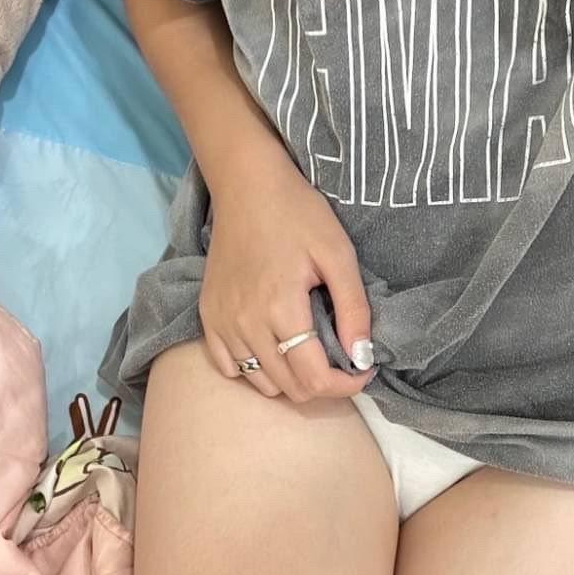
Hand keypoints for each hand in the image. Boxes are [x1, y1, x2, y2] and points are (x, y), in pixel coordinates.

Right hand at [199, 151, 374, 401]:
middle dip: (324, 384)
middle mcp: (246, 324)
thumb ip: (353, 309)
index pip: (315, 379)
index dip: (347, 386)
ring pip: (261, 383)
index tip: (364, 370)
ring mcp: (222, 322)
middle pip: (290, 388)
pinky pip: (229, 368)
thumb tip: (362, 358)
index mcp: (281, 309)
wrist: (247, 186)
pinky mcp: (208, 316)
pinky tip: (274, 349)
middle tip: (342, 361)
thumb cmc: (298, 214)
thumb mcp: (339, 254)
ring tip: (311, 353)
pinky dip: (255, 371)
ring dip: (292, 379)